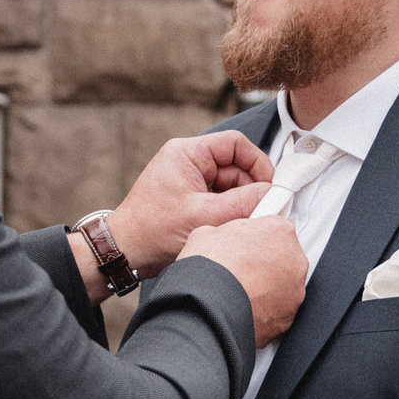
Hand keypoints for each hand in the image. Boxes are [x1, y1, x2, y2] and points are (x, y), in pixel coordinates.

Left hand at [112, 135, 277, 277]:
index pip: (235, 144)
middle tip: (263, 210)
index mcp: (187, 153)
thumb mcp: (204, 217)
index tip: (271, 185)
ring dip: (240, 203)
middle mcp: (188, 162)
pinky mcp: (190, 198)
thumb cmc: (151, 232)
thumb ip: (243, 203)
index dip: (258, 163)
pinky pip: (220, 199)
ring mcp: (189, 181)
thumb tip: (272, 195)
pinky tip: (231, 227)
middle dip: (250, 189)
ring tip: (243, 224)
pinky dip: (229, 212)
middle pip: (235, 166)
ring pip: (230, 185)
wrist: (126, 253)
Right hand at [181, 216, 306, 346]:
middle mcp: (295, 260)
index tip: (245, 247)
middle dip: (265, 264)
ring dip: (267, 288)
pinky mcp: (289, 317)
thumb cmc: (211, 266)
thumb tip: (221, 240)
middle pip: (284, 258)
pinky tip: (245, 309)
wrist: (209, 305)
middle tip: (241, 271)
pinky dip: (265, 311)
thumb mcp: (209, 232)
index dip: (256, 239)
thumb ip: (227, 233)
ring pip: (284, 287)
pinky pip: (278, 311)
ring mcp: (295, 290)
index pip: (275, 229)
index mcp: (280, 231)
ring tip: (241, 292)